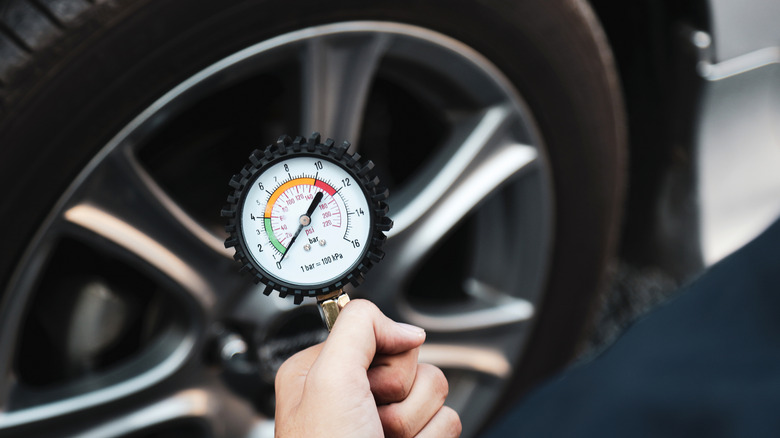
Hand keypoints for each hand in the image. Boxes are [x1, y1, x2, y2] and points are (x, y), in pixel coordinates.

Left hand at [274, 299, 460, 437]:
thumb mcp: (327, 379)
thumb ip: (359, 328)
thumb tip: (406, 329)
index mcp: (322, 370)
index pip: (375, 332)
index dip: (379, 359)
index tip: (364, 386)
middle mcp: (354, 392)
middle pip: (411, 361)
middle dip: (400, 394)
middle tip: (371, 421)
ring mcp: (385, 421)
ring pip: (435, 390)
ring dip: (415, 422)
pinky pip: (448, 421)